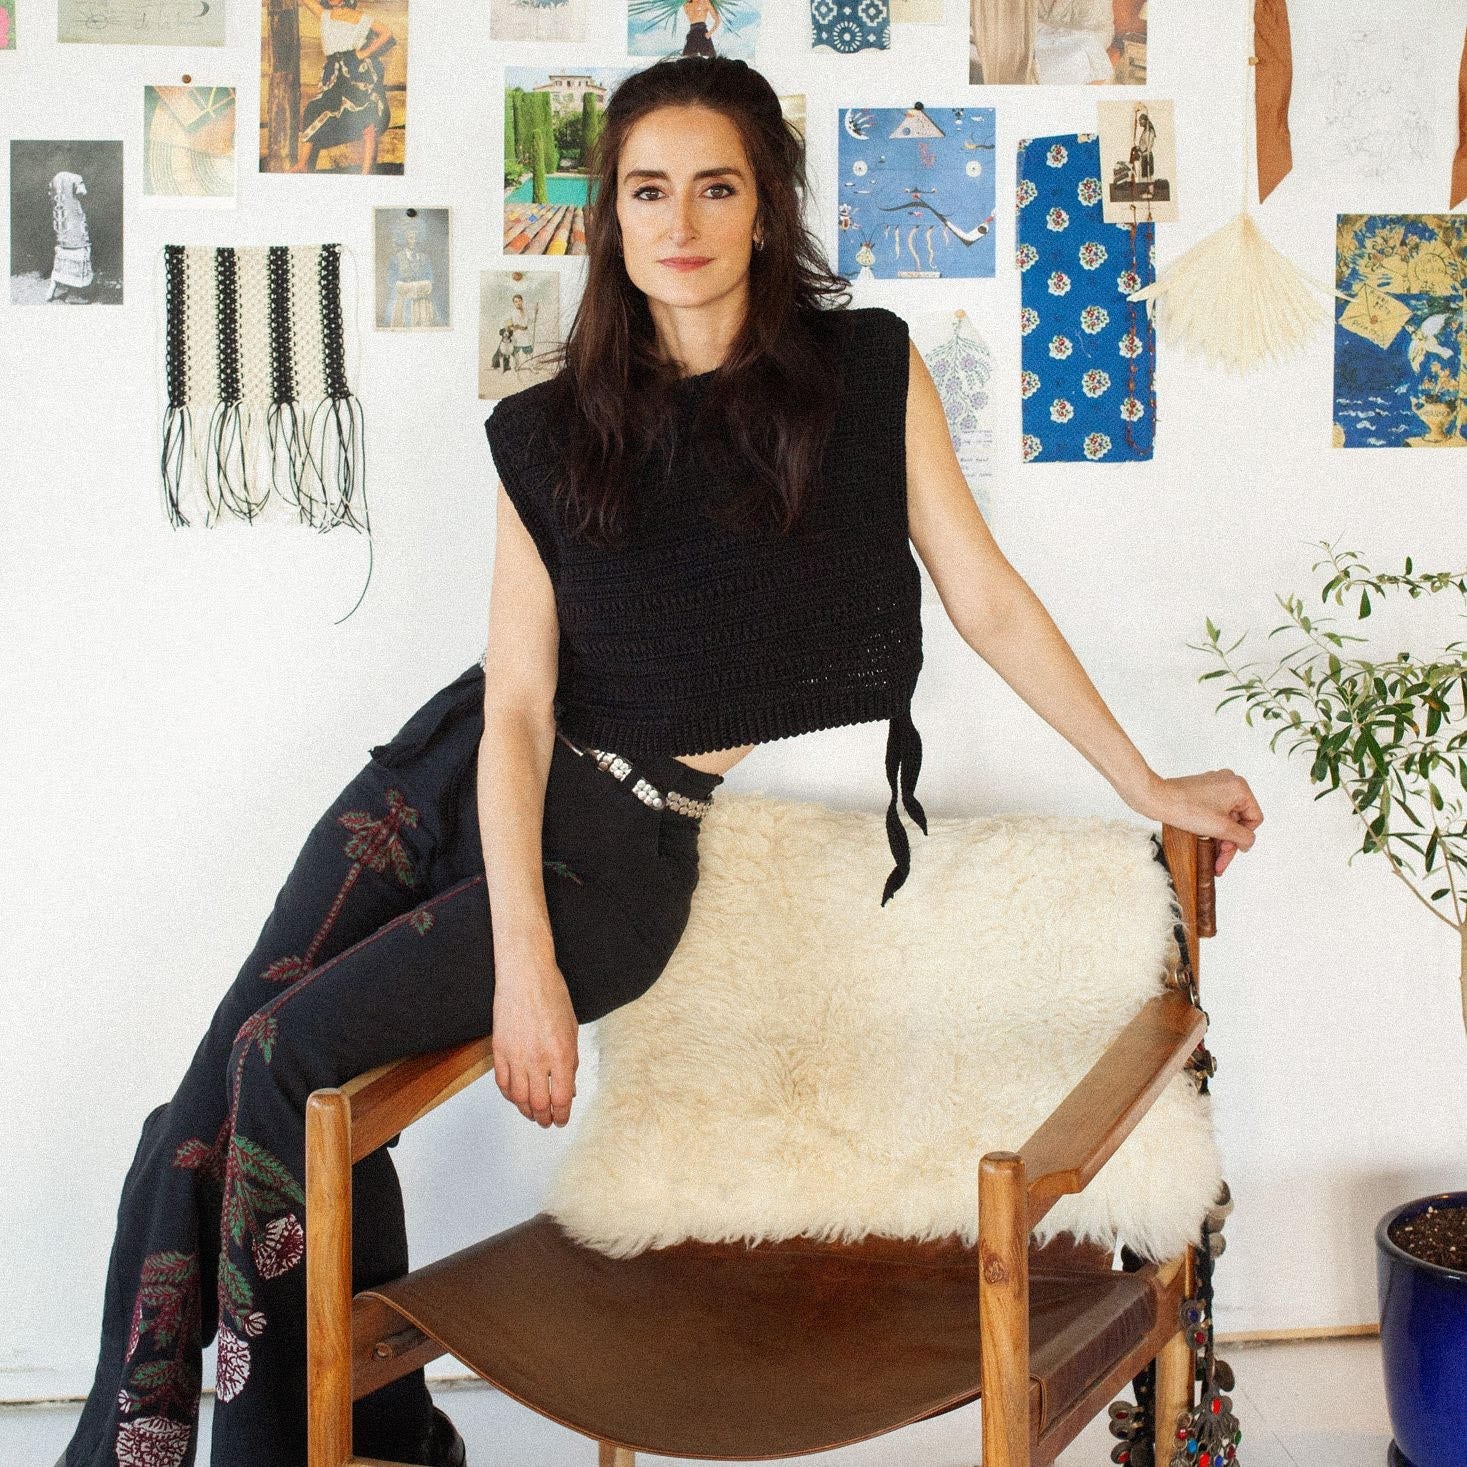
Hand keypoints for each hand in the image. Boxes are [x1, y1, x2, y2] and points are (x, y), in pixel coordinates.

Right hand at [491, 966, 578, 1126]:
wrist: (526, 975)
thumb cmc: (552, 995)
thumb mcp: (571, 1029)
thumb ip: (571, 1061)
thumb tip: (568, 1087)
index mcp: (561, 1053)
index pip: (561, 1098)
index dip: (562, 1114)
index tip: (562, 1119)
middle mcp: (538, 1058)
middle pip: (539, 1103)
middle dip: (544, 1118)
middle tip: (547, 1121)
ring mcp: (516, 1055)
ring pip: (519, 1098)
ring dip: (527, 1111)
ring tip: (533, 1114)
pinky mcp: (499, 1050)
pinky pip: (502, 1083)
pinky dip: (509, 1095)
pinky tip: (516, 1097)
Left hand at [1128, 769, 1262, 876]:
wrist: (1157, 799)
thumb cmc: (1186, 809)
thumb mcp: (1221, 828)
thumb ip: (1242, 836)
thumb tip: (1248, 841)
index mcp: (1239, 787)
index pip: (1254, 818)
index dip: (1243, 838)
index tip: (1231, 851)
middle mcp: (1229, 782)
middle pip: (1238, 820)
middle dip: (1229, 842)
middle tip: (1220, 862)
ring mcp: (1215, 785)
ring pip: (1226, 818)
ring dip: (1220, 838)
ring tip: (1212, 859)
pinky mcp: (1202, 790)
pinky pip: (1214, 811)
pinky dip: (1212, 827)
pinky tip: (1206, 843)